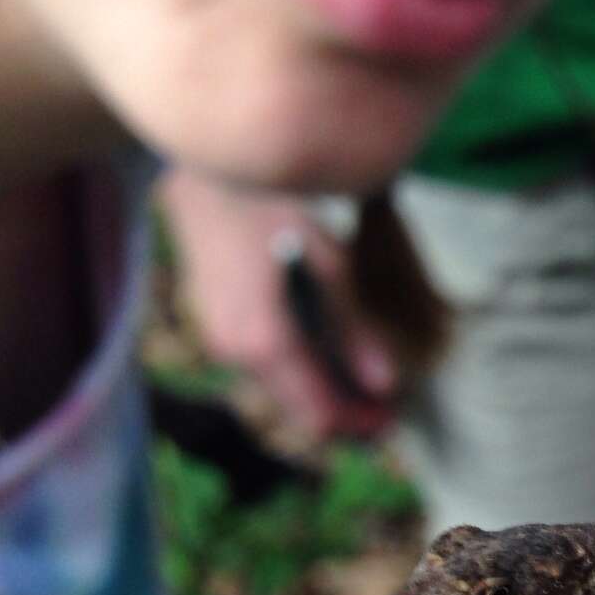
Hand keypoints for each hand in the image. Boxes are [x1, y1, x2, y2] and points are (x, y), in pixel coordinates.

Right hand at [159, 169, 399, 438]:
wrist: (202, 170)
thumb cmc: (270, 203)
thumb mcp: (327, 263)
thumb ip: (354, 329)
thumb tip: (384, 384)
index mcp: (264, 344)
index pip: (317, 413)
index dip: (359, 424)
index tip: (393, 423)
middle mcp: (235, 354)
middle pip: (297, 411)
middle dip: (344, 415)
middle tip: (386, 411)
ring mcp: (219, 342)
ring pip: (280, 392)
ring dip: (323, 395)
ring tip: (366, 388)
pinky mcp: (216, 326)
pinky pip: (265, 369)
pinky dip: (301, 374)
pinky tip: (329, 360)